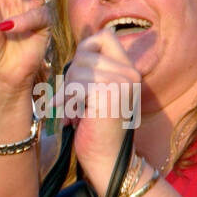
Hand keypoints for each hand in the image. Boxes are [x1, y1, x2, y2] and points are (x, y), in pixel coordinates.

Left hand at [65, 29, 143, 192]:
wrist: (107, 160)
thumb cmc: (95, 129)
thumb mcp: (94, 93)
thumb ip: (90, 71)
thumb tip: (80, 48)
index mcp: (129, 69)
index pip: (105, 36)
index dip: (84, 49)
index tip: (76, 74)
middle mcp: (130, 73)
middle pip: (85, 52)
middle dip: (70, 76)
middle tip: (70, 102)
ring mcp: (123, 82)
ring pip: (78, 68)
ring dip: (67, 91)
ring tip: (71, 111)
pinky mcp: (110, 94)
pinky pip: (77, 84)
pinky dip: (66, 101)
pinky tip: (68, 117)